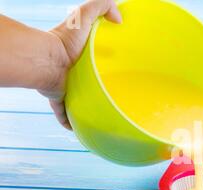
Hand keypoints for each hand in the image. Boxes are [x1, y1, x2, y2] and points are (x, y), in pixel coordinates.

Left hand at [42, 0, 121, 129]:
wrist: (47, 62)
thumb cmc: (65, 40)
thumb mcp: (84, 15)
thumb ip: (103, 5)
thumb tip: (120, 19)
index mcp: (78, 52)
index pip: (92, 54)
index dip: (104, 57)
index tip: (118, 64)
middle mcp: (70, 70)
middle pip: (86, 77)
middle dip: (97, 83)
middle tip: (114, 89)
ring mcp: (65, 86)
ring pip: (77, 96)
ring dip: (87, 104)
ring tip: (104, 111)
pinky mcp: (60, 99)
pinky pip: (66, 114)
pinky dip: (72, 122)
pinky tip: (82, 129)